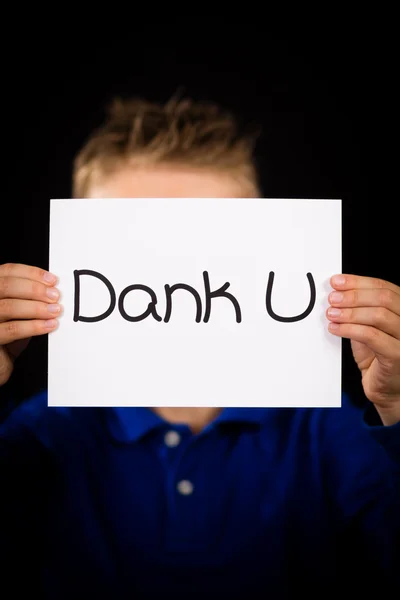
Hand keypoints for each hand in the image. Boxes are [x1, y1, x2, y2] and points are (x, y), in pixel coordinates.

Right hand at [0, 263, 60, 385]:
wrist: (0, 361)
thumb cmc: (9, 332)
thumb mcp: (20, 310)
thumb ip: (30, 297)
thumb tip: (53, 288)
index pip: (7, 271)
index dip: (31, 273)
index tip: (52, 280)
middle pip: (6, 286)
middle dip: (34, 289)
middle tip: (55, 296)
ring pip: (8, 307)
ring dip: (36, 308)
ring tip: (55, 311)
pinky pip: (12, 329)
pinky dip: (33, 326)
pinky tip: (49, 325)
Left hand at [327, 274, 399, 424]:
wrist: (387, 390)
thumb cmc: (378, 358)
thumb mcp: (368, 328)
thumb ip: (360, 311)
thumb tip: (337, 293)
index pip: (385, 287)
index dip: (359, 282)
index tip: (337, 281)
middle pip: (384, 298)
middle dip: (353, 295)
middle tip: (332, 298)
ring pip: (379, 315)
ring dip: (350, 312)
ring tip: (331, 314)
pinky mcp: (398, 356)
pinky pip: (372, 336)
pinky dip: (350, 329)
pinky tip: (335, 329)